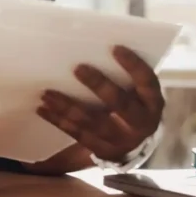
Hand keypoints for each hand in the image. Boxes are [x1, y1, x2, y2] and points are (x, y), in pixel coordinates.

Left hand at [37, 45, 163, 164]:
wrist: (135, 143)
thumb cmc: (132, 103)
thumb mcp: (137, 91)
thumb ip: (123, 75)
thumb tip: (92, 46)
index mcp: (152, 103)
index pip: (147, 81)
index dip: (134, 65)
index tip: (115, 47)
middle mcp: (141, 123)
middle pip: (120, 103)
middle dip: (99, 85)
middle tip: (78, 68)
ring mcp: (121, 139)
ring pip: (93, 122)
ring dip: (68, 106)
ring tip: (47, 92)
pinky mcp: (102, 150)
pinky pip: (77, 134)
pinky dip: (58, 120)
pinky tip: (43, 108)